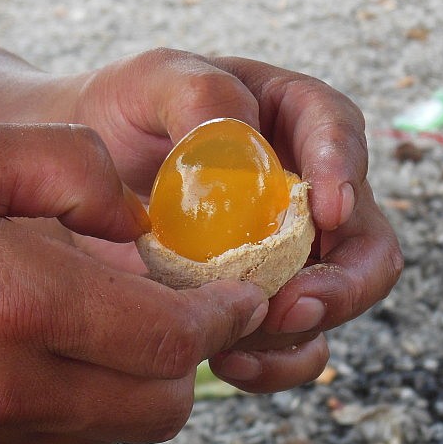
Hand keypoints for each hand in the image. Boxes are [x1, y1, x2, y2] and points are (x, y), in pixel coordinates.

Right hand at [0, 120, 267, 443]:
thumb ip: (71, 170)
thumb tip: (135, 219)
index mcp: (18, 305)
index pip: (172, 341)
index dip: (225, 318)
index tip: (243, 294)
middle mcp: (6, 389)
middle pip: (158, 407)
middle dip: (188, 358)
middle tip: (179, 302)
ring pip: (109, 430)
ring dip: (136, 381)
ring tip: (112, 317)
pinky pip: (52, 436)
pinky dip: (80, 397)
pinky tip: (47, 342)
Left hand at [66, 49, 403, 391]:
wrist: (76, 182)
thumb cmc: (124, 117)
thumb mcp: (151, 81)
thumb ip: (201, 93)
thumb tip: (238, 136)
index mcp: (294, 119)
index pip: (340, 134)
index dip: (344, 171)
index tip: (326, 209)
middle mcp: (307, 192)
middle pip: (365, 242)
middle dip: (344, 282)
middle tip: (294, 303)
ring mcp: (290, 254)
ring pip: (334, 303)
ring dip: (300, 329)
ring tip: (239, 340)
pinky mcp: (261, 302)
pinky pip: (293, 345)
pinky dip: (272, 363)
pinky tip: (226, 361)